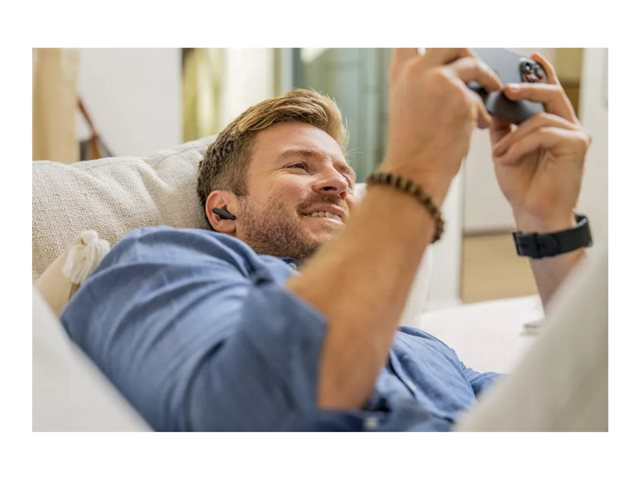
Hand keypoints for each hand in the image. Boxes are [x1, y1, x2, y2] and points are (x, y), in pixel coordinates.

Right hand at [382, 48, 502, 204]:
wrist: (414, 172)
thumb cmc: (412, 146)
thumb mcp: (407, 105)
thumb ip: (422, 81)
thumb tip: (450, 68)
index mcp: (401, 73)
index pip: (411, 39)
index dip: (428, 40)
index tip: (441, 46)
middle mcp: (417, 70)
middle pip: (451, 42)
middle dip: (468, 54)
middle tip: (475, 69)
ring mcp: (439, 80)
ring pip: (473, 63)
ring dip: (486, 77)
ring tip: (492, 91)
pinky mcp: (461, 96)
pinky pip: (481, 94)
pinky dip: (482, 110)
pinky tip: (478, 125)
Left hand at [490, 53, 590, 231]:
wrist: (531, 213)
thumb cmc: (521, 184)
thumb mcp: (504, 148)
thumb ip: (502, 126)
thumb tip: (491, 102)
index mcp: (553, 124)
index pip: (548, 92)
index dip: (540, 73)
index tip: (528, 58)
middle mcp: (567, 126)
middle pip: (550, 94)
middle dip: (525, 88)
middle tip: (505, 89)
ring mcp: (574, 134)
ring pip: (539, 118)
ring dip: (513, 136)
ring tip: (499, 154)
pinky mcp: (576, 145)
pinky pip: (543, 132)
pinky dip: (520, 145)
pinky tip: (508, 160)